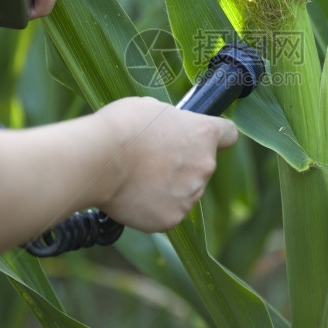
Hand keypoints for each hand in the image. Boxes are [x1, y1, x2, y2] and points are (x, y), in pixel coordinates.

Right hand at [87, 97, 238, 230]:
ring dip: (168, 187)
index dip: (215, 136)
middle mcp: (205, 167)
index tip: (202, 139)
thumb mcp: (152, 109)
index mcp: (204, 134)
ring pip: (184, 191)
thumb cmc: (122, 128)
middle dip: (182, 165)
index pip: (228, 134)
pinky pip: (166, 212)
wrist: (98, 160)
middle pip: (201, 166)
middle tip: (150, 160)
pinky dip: (151, 207)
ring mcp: (190, 196)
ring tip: (135, 178)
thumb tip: (168, 131)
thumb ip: (171, 124)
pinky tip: (131, 195)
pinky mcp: (171, 219)